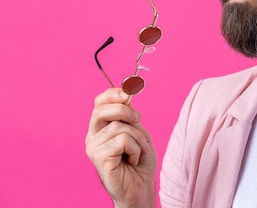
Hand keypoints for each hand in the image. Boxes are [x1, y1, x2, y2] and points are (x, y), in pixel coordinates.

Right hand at [85, 88, 156, 207]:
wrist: (141, 187)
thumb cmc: (139, 160)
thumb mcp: (138, 131)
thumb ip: (129, 115)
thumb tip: (128, 93)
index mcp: (101, 127)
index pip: (100, 102)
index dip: (113, 93)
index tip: (128, 93)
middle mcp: (93, 136)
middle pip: (103, 110)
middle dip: (125, 110)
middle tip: (138, 119)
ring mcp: (93, 147)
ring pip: (120, 127)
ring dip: (138, 138)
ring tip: (139, 151)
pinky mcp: (98, 158)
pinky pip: (122, 141)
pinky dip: (135, 148)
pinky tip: (133, 159)